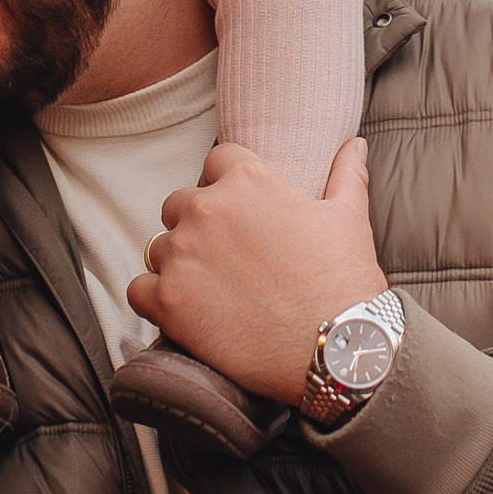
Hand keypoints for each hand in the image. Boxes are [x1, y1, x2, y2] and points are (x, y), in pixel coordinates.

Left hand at [127, 138, 385, 403]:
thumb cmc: (345, 282)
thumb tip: (353, 144)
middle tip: (229, 261)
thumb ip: (345, 174)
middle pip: (180, 203)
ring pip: (159, 247)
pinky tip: (186, 314)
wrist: (338, 349)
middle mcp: (206, 209)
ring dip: (178, 264)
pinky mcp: (166, 300)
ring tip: (212, 292)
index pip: (218, 161)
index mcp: (248, 181)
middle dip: (199, 227)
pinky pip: (138, 289)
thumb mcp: (350, 218)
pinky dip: (156, 300)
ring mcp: (182, 254)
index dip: (229, 186)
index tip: (243, 215)